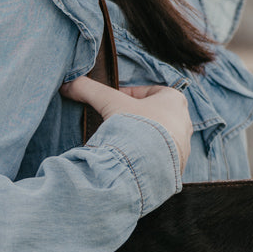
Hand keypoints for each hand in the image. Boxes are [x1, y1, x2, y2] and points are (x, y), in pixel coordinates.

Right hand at [61, 77, 191, 172]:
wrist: (146, 166)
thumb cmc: (135, 127)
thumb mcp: (110, 103)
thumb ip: (90, 90)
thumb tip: (68, 84)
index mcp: (174, 99)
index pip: (150, 91)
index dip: (128, 95)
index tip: (113, 103)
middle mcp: (184, 121)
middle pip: (155, 115)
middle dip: (136, 118)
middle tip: (116, 124)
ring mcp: (184, 146)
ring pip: (159, 137)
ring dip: (143, 138)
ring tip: (123, 144)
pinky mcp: (178, 167)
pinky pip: (161, 159)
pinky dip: (148, 158)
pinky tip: (132, 161)